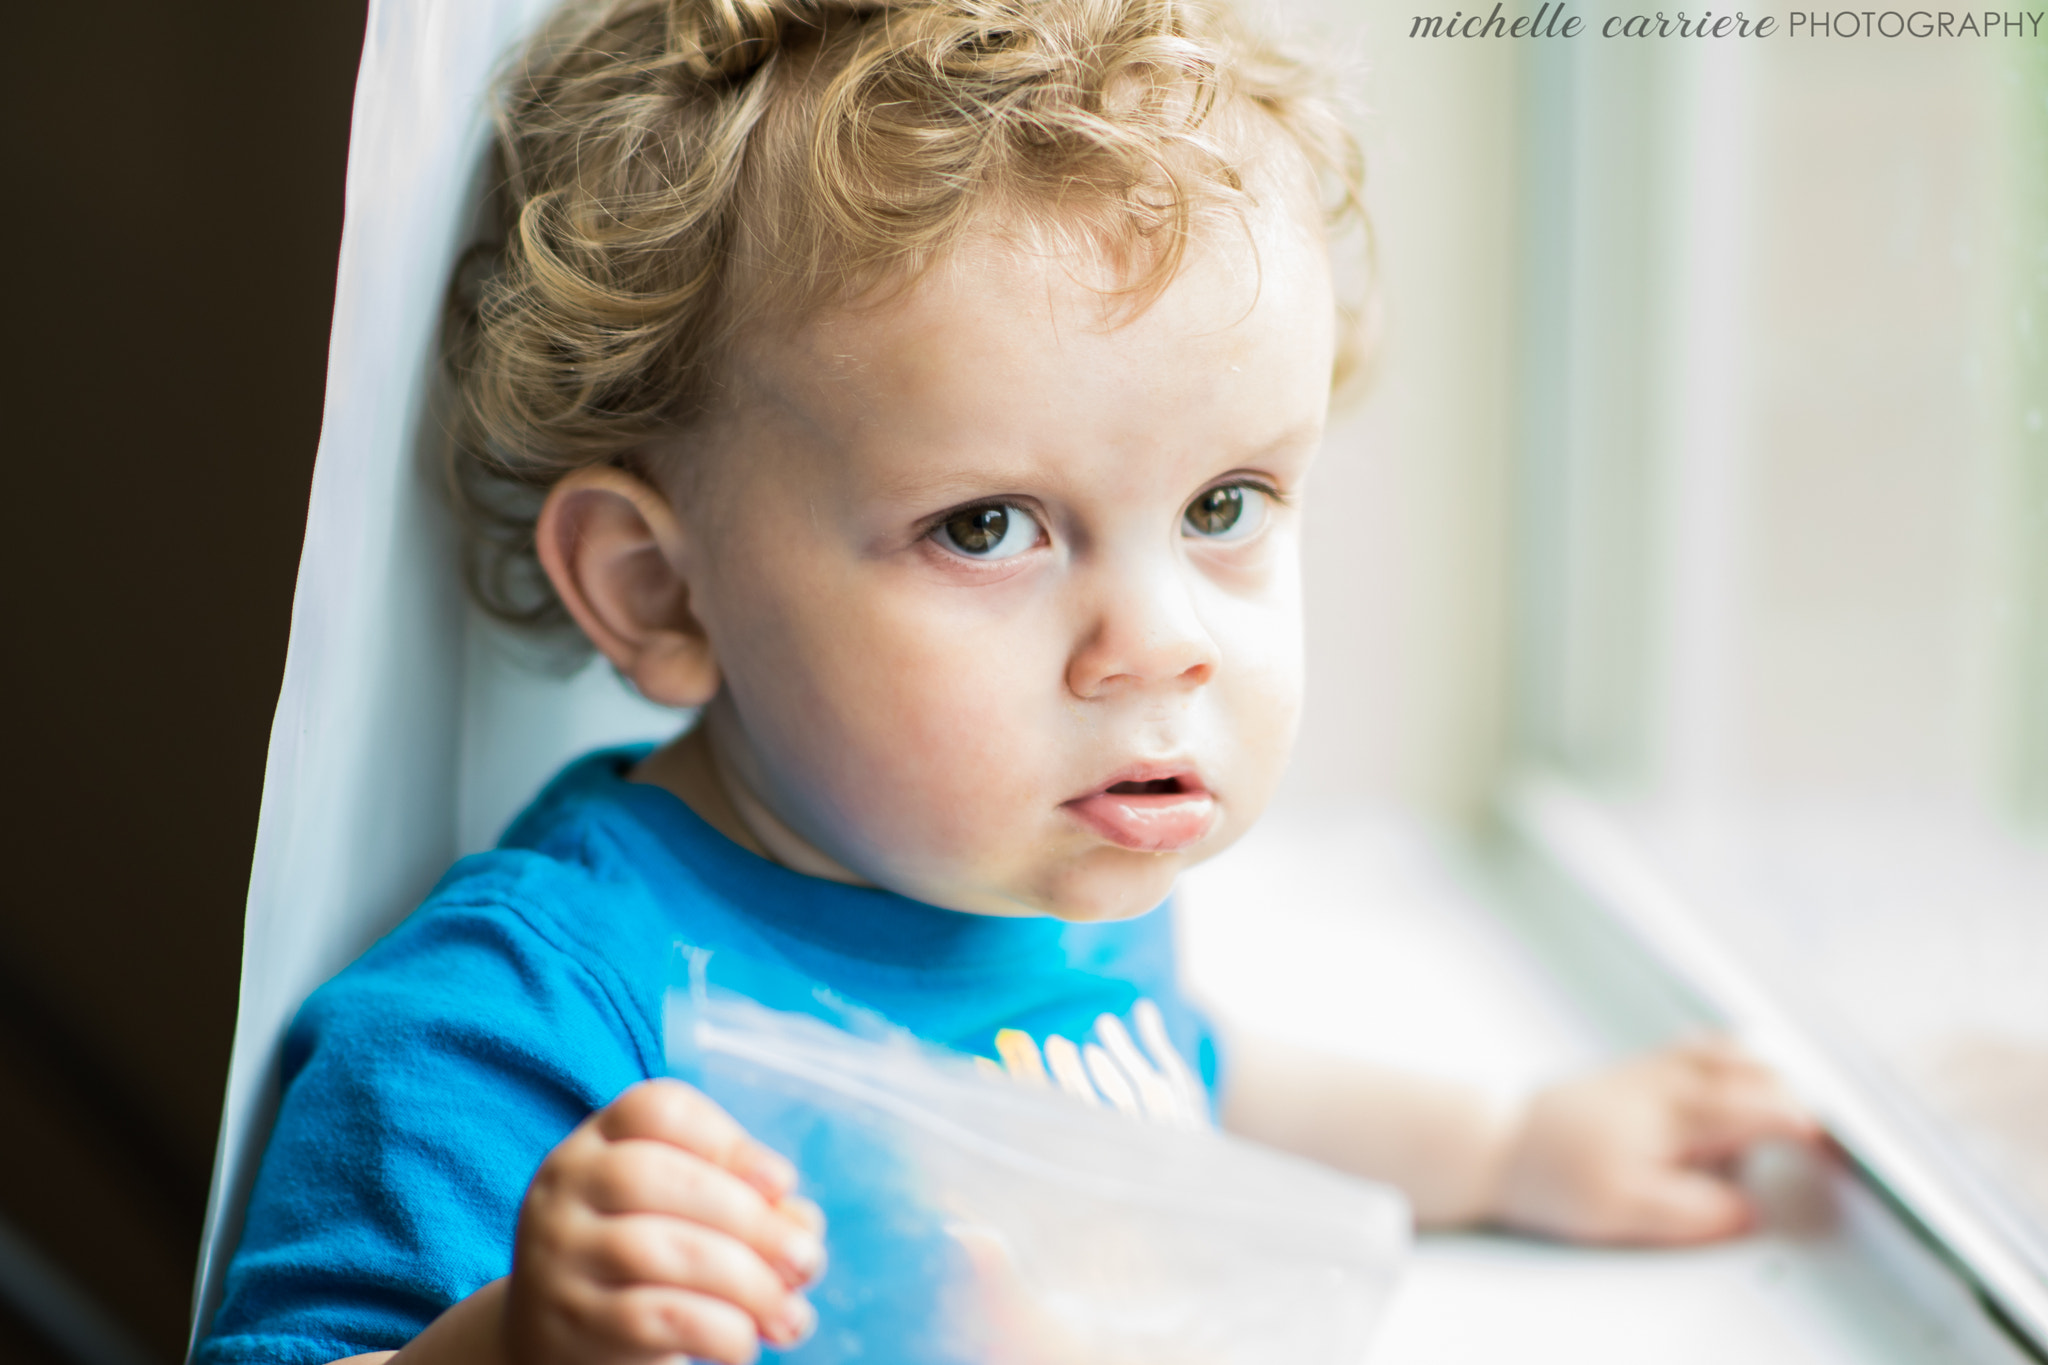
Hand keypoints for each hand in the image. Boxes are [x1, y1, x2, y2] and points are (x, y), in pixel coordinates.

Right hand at [508, 1079, 826, 1364]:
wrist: (560, 1343)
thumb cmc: (650, 1263)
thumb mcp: (694, 1219)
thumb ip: (754, 1209)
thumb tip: (802, 1226)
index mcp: (599, 1142)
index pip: (657, 1109)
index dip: (728, 1139)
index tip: (783, 1182)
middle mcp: (566, 1186)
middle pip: (652, 1175)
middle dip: (747, 1218)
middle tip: (806, 1261)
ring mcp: (558, 1254)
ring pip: (652, 1249)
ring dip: (743, 1282)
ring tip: (790, 1316)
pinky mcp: (569, 1323)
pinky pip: (649, 1317)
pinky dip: (716, 1329)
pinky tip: (744, 1344)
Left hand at [1488, 1039, 1820, 1244]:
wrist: (1499, 1141)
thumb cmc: (1558, 1174)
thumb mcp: (1628, 1211)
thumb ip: (1697, 1210)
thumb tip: (1753, 1208)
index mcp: (1676, 1110)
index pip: (1761, 1108)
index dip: (1807, 1127)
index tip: (1840, 1148)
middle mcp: (1671, 1077)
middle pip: (1756, 1071)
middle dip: (1801, 1096)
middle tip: (1836, 1132)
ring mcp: (1656, 1066)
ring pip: (1732, 1049)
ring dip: (1772, 1070)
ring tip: (1802, 1099)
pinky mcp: (1642, 1068)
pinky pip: (1704, 1047)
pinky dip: (1737, 1055)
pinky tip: (1750, 1065)